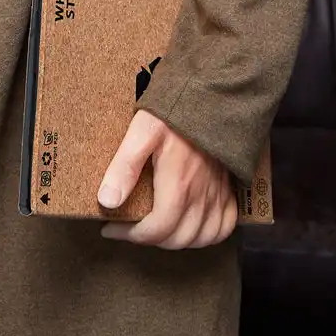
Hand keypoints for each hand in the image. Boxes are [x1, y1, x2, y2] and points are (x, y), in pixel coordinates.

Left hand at [97, 109, 236, 248]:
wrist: (214, 93)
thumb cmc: (176, 110)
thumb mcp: (142, 131)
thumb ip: (125, 166)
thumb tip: (107, 201)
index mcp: (178, 186)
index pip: (156, 230)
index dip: (130, 236)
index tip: (111, 227)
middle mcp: (201, 196)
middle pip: (177, 239)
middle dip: (150, 240)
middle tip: (130, 227)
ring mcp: (218, 193)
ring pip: (202, 238)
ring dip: (178, 241)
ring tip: (157, 230)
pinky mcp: (229, 186)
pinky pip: (225, 225)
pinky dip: (209, 235)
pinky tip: (192, 226)